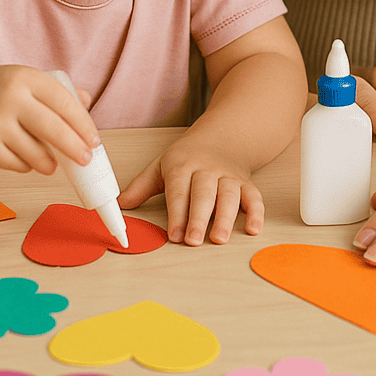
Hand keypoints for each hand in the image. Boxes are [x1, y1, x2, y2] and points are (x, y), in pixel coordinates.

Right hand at [0, 65, 99, 173]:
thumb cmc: (5, 90)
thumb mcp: (31, 80)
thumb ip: (60, 91)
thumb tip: (86, 104)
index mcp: (27, 78)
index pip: (64, 103)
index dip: (83, 124)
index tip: (95, 141)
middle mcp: (9, 99)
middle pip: (53, 129)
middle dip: (74, 148)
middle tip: (86, 159)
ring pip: (35, 153)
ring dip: (50, 163)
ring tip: (53, 164)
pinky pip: (17, 165)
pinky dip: (28, 166)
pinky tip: (27, 159)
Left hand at [118, 134, 262, 245]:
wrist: (223, 136)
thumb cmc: (188, 156)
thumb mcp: (161, 165)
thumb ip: (141, 187)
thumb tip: (119, 205)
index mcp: (183, 165)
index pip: (179, 190)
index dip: (177, 212)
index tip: (174, 234)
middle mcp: (207, 170)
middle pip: (204, 192)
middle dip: (199, 216)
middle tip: (194, 240)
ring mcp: (228, 176)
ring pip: (229, 195)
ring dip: (226, 217)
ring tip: (219, 238)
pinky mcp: (245, 183)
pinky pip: (254, 196)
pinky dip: (256, 212)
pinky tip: (253, 229)